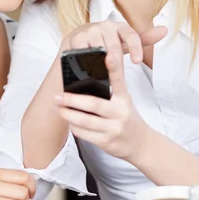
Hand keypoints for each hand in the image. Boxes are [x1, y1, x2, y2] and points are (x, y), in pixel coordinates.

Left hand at [56, 27, 153, 163]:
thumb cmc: (127, 116)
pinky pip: (86, 135)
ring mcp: (114, 128)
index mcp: (124, 98)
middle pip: (94, 104)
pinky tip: (69, 122)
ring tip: (57, 107)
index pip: (118, 80)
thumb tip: (89, 70)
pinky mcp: (107, 142)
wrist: (141, 143)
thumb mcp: (124, 98)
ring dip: (68, 114)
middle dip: (72, 100)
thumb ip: (111, 86)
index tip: (109, 56)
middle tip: (58, 96)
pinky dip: (74, 128)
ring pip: (86, 121)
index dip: (114, 67)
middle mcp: (120, 112)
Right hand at [60, 20, 166, 64]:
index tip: (137, 61)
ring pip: (98, 50)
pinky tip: (89, 70)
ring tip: (103, 74)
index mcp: (120, 26)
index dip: (136, 48)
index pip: (131, 35)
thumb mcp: (125, 41)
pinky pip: (83, 53)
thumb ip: (144, 38)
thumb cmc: (106, 42)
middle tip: (116, 72)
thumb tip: (165, 30)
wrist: (78, 40)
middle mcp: (105, 26)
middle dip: (116, 60)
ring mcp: (90, 31)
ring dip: (101, 64)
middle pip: (113, 45)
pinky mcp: (76, 38)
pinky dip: (87, 62)